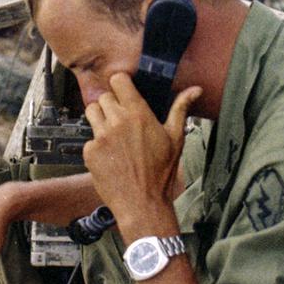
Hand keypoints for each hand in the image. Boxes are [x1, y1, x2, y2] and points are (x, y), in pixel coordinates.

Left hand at [83, 74, 201, 224]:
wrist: (142, 203)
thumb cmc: (160, 173)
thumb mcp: (175, 138)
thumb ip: (180, 109)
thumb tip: (194, 90)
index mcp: (138, 114)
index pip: (118, 80)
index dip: (120, 85)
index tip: (124, 92)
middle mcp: (116, 121)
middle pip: (103, 97)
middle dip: (111, 105)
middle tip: (121, 120)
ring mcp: (100, 137)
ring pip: (91, 113)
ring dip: (100, 119)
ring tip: (113, 135)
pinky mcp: (89, 152)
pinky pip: (88, 138)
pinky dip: (96, 144)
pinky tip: (110, 156)